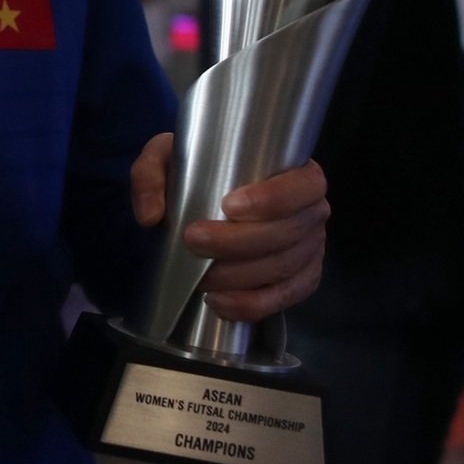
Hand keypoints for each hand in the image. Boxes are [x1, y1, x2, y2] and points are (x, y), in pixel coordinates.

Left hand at [130, 132, 329, 322]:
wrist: (204, 204)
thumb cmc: (198, 172)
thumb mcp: (167, 158)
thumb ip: (150, 175)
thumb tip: (151, 216)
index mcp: (297, 172)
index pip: (302, 186)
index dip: (272, 199)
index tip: (227, 206)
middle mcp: (313, 210)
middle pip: (288, 232)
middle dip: (239, 242)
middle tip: (194, 242)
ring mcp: (311, 248)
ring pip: (284, 268)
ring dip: (240, 277)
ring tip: (200, 277)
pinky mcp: (301, 279)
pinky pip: (286, 298)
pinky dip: (253, 305)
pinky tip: (220, 303)